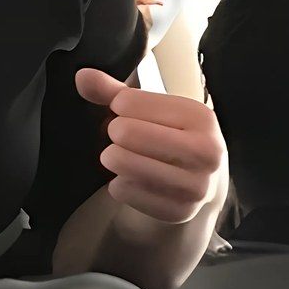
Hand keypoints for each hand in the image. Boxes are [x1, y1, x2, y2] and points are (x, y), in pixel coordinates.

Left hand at [75, 67, 224, 226]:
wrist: (200, 180)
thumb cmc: (170, 135)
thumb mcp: (150, 109)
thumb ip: (114, 91)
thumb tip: (82, 76)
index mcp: (201, 117)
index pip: (130, 101)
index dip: (118, 105)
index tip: (124, 111)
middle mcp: (206, 151)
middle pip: (128, 133)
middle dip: (114, 132)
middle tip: (118, 135)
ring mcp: (195, 185)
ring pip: (127, 165)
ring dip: (113, 158)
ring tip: (116, 155)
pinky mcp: (180, 212)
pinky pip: (127, 192)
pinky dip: (119, 185)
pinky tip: (126, 179)